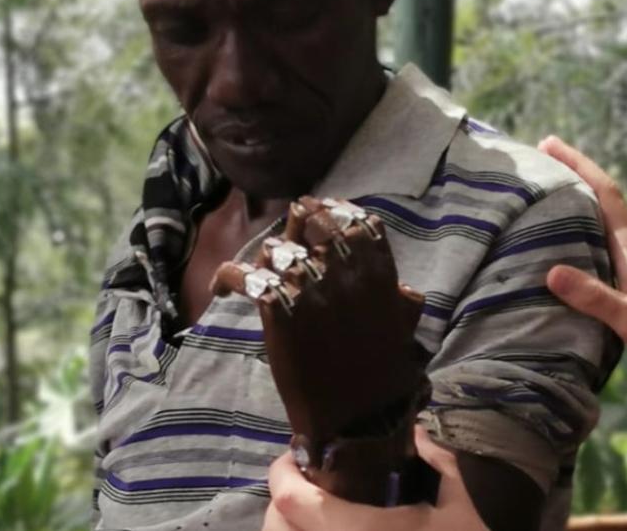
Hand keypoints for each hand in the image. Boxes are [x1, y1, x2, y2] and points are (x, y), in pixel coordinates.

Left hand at [212, 197, 429, 503]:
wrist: (360, 415)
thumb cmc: (384, 372)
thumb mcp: (403, 324)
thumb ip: (400, 298)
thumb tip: (403, 289)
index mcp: (376, 269)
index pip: (353, 217)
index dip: (332, 212)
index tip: (318, 220)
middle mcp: (343, 268)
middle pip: (310, 220)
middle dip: (295, 227)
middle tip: (286, 243)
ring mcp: (310, 284)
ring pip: (276, 248)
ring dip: (267, 261)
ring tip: (264, 277)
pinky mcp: (279, 307)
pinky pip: (245, 275)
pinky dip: (228, 278)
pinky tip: (223, 287)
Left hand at [262, 427, 488, 530]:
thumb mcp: (464, 497)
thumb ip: (437, 459)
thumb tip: (415, 433)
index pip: (296, 504)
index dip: (283, 474)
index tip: (293, 454)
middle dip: (282, 503)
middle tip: (306, 482)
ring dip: (292, 528)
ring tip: (317, 510)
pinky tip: (334, 530)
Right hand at [538, 136, 626, 384]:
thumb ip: (594, 297)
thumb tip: (551, 271)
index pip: (604, 193)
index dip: (577, 164)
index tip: (549, 143)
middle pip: (603, 202)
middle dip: (572, 181)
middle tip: (538, 170)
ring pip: (607, 224)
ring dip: (581, 210)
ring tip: (547, 208)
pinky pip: (611, 246)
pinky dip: (590, 236)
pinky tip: (577, 253)